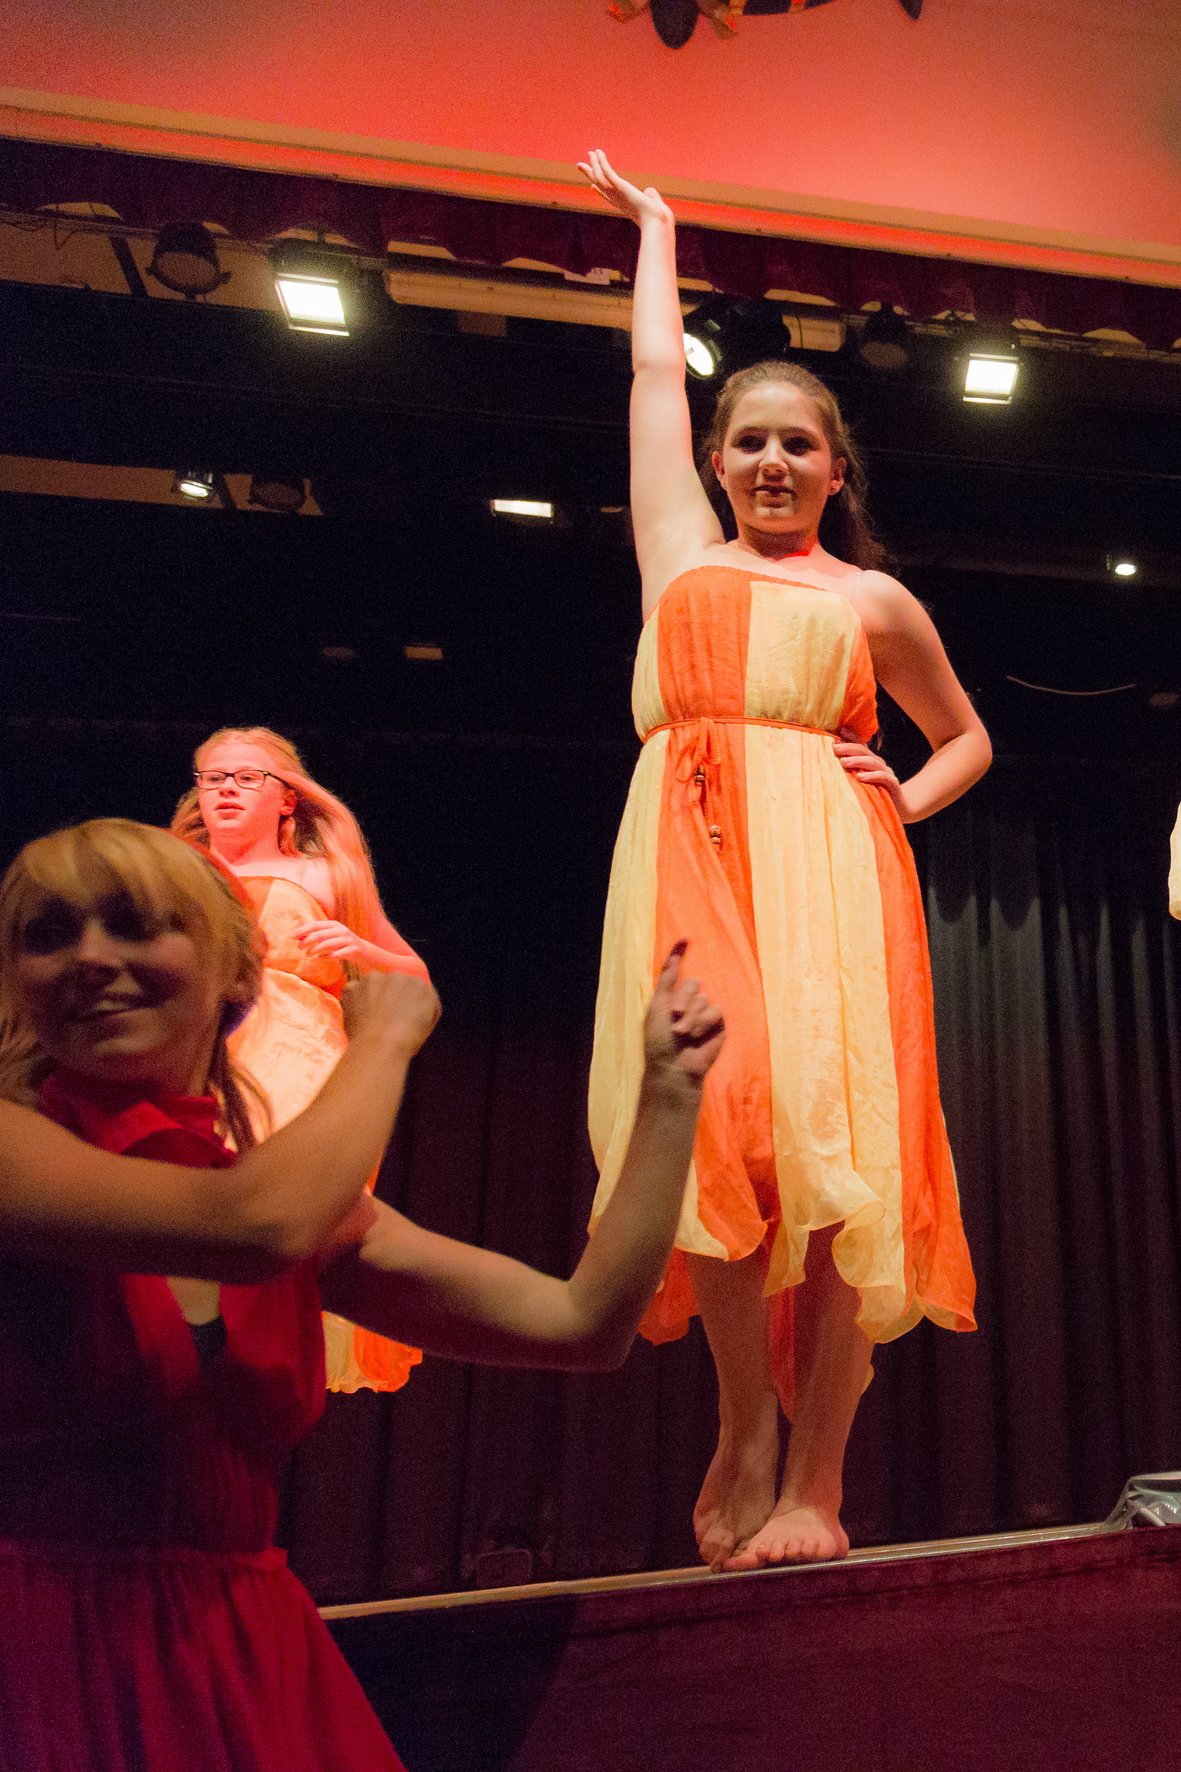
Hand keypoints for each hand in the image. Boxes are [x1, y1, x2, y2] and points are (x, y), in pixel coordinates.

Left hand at [295, 918, 370, 962]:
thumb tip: (297, 937)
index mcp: (334, 925)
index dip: (303, 930)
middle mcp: (341, 930)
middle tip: (299, 947)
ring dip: (316, 949)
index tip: (291, 936)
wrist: (365, 952)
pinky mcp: (353, 950)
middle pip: (320, 934)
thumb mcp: (331, 937)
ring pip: (328, 943)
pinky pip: (337, 954)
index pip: (315, 925)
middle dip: (307, 940)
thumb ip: (316, 936)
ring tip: (308, 955)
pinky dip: (327, 956)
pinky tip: (320, 959)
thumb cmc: (343, 945)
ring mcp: (348, 940)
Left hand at [342, 972, 439, 1055]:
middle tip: (384, 1016)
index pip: (411, 986)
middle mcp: (397, 976)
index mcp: (419, 984)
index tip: (399, 1012)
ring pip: (370, 984)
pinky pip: (352, 991)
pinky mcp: (353, 986)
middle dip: (387, 995)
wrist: (382, 1046)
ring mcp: (373, 979)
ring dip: (370, 995)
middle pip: (391, 983)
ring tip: (369, 1018)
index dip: (404, 1000)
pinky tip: (357, 1016)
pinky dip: (352, 1001)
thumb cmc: (408, 1040)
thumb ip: (425, 1004)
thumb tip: (417, 1002)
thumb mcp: (429, 1022)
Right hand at [578, 148, 673, 228]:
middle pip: (599, 184)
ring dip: (594, 164)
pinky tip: (599, 153)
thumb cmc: (657, 217)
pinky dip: (602, 162)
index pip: (608, 197)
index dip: (600, 190)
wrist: (657, 221)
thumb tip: (649, 191)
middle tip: (580, 165)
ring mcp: (617, 193)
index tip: (592, 185)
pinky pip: (607, 172)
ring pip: (600, 177)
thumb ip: (651, 197)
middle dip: (590, 174)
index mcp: (624, 205)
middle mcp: (617, 199)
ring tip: (591, 152)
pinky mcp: (620, 187)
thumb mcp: (654, 204)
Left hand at [643, 942, 724, 1085]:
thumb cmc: (659, 1040)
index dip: (679, 954)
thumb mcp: (657, 1007)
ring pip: (704, 999)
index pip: (675, 971)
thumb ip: (667, 981)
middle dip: (683, 999)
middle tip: (674, 1017)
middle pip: (693, 983)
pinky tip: (697, 1035)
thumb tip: (673, 957)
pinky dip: (704, 1022)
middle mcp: (687, 1002)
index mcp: (669, 997)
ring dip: (692, 1016)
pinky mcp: (717, 1024)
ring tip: (683, 1033)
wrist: (674, 1066)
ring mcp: (702, 1013)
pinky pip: (715, 1011)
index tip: (685, 939)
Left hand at [833, 728, 908, 817]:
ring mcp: (887, 773)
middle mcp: (880, 764)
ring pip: (873, 762)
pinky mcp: (893, 784)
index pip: (861, 746)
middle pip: (864, 752)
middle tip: (835, 748)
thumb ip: (852, 772)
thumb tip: (834, 765)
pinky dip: (871, 776)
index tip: (838, 732)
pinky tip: (859, 777)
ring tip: (843, 762)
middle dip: (849, 748)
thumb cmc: (876, 795)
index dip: (851, 738)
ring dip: (857, 761)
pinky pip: (883, 777)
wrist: (900, 808)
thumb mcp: (862, 782)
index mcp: (871, 761)